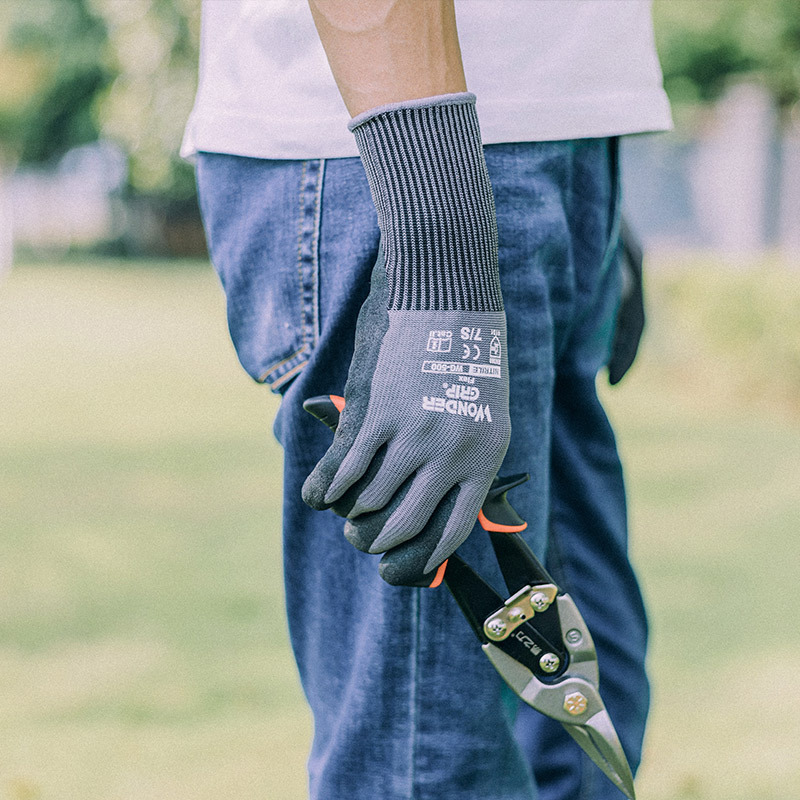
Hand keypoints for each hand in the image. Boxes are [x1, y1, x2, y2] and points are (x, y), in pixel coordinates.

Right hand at [303, 260, 509, 577]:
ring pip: (369, 502)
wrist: (446, 289)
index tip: (398, 566)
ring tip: (344, 516)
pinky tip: (319, 496)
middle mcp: (450, 453)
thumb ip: (465, 454)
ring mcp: (410, 434)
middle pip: (404, 526)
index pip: (451, 531)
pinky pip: (344, 469)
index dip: (420, 557)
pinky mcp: (374, 412)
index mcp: (484, 455)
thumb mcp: (483, 406)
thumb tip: (439, 498)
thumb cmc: (466, 347)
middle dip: (377, 544)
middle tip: (362, 542)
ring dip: (351, 516)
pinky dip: (327, 488)